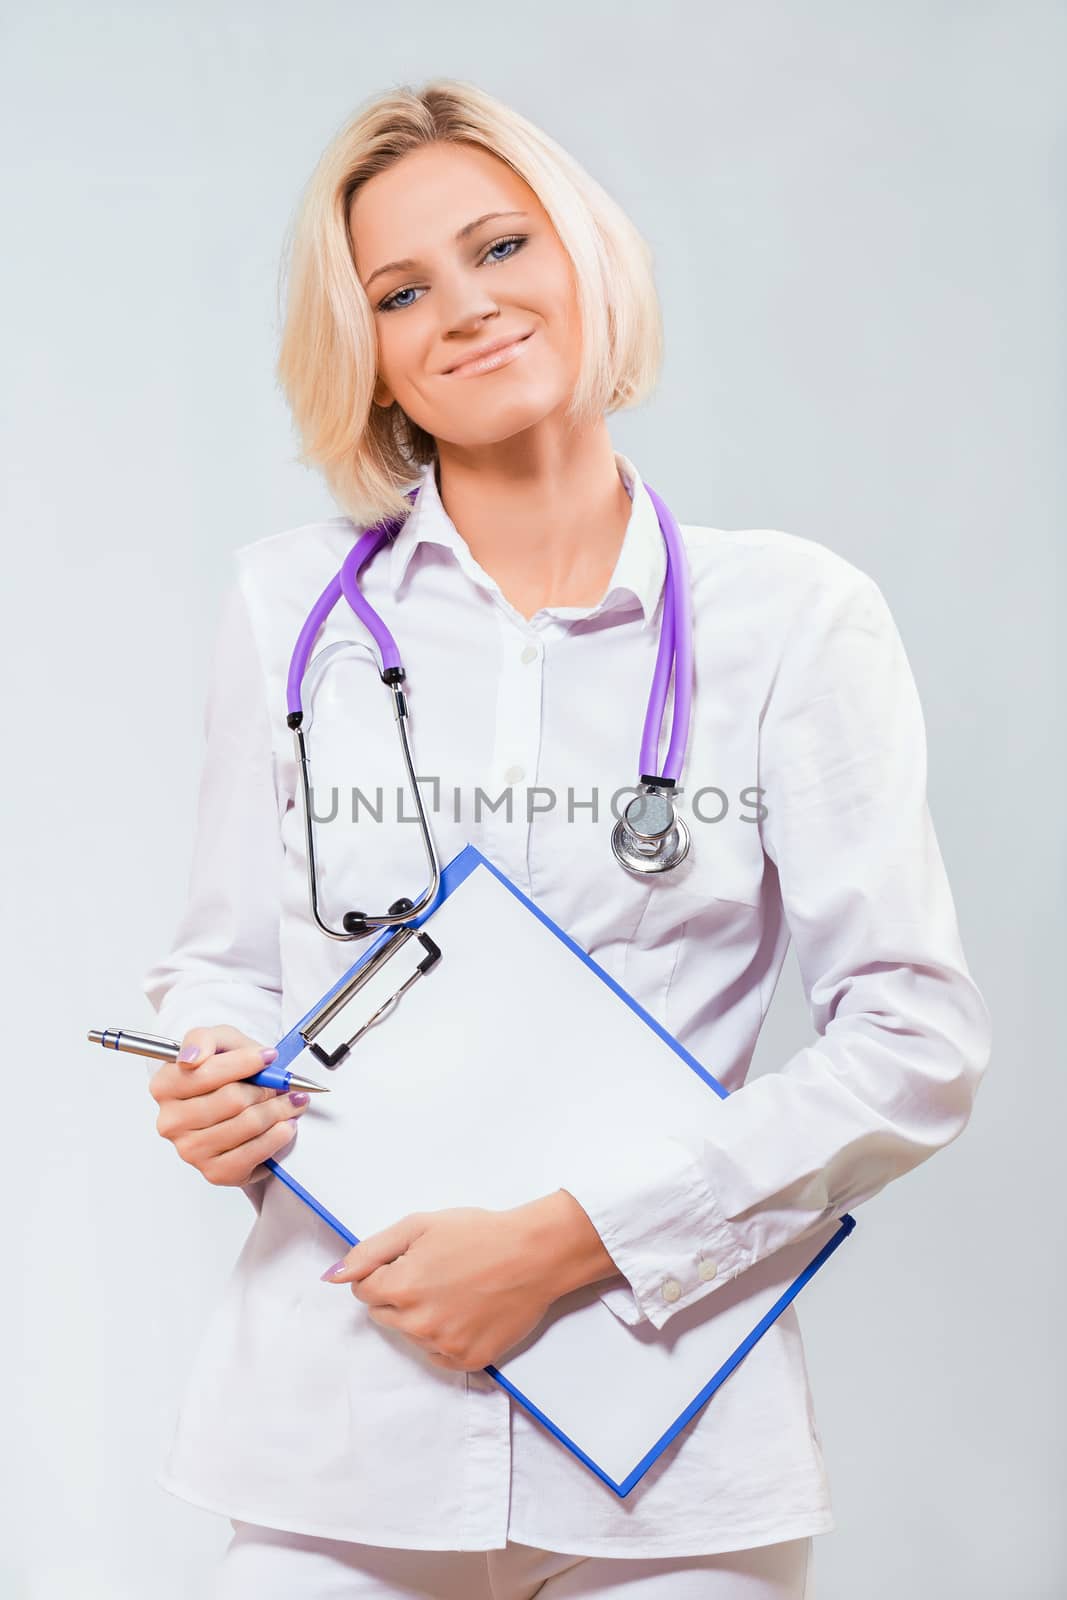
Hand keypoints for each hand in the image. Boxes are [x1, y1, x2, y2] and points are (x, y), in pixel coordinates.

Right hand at [148, 1024, 308, 1187]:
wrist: (238, 1105)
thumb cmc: (227, 1071)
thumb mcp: (218, 1041)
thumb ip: (202, 1039)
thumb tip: (192, 1057)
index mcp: (165, 1086)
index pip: (206, 1073)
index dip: (244, 1062)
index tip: (269, 1056)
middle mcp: (171, 1122)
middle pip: (232, 1100)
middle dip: (266, 1088)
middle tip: (283, 1083)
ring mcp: (190, 1150)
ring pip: (248, 1124)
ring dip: (278, 1110)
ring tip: (290, 1101)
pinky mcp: (214, 1172)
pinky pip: (254, 1152)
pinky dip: (277, 1136)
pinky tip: (284, 1125)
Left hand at [320, 1207, 554, 1371]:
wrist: (535, 1254)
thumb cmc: (478, 1233)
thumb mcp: (419, 1226)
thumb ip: (370, 1252)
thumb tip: (332, 1276)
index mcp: (400, 1288)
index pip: (363, 1291)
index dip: (383, 1272)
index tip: (410, 1261)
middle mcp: (417, 1324)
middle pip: (383, 1315)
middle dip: (400, 1294)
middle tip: (436, 1272)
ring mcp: (443, 1346)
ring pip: (411, 1334)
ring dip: (423, 1315)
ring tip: (457, 1288)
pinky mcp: (467, 1361)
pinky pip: (437, 1354)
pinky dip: (445, 1336)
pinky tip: (467, 1311)